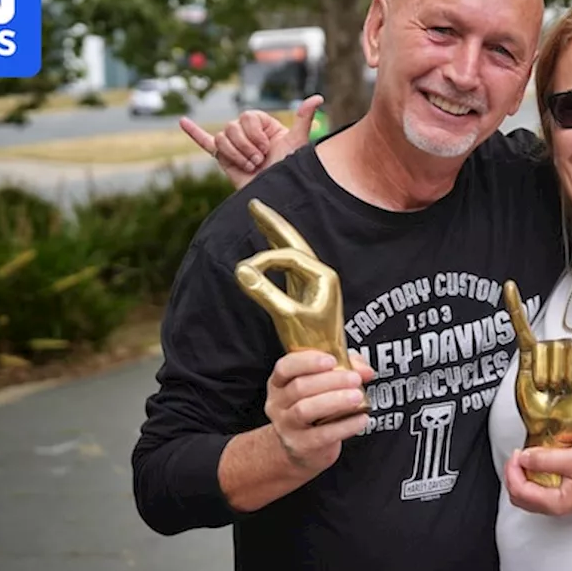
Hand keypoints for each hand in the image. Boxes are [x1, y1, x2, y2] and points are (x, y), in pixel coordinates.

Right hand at [179, 95, 323, 189]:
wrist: (277, 193)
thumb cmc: (289, 169)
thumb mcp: (297, 142)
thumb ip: (304, 119)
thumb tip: (317, 98)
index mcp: (263, 125)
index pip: (246, 117)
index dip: (254, 133)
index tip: (266, 148)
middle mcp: (247, 133)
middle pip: (231, 127)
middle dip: (245, 146)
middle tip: (259, 161)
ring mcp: (234, 145)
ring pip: (221, 139)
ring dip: (236, 155)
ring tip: (250, 166)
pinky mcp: (224, 159)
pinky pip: (206, 143)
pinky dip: (194, 132)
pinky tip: (183, 122)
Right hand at [235, 200, 360, 389]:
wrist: (330, 366)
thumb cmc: (314, 345)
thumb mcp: (287, 317)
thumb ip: (265, 293)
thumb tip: (241, 270)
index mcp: (322, 277)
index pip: (288, 257)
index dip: (264, 260)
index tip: (243, 271)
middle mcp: (320, 276)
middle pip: (293, 241)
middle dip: (273, 223)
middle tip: (254, 204)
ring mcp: (312, 284)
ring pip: (291, 251)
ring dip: (274, 235)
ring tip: (259, 217)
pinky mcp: (304, 294)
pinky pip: (287, 265)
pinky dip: (274, 255)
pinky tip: (265, 251)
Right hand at [265, 349, 373, 475]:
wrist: (302, 448)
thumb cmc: (314, 408)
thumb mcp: (324, 384)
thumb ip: (345, 369)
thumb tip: (365, 370)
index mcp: (280, 382)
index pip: (285, 367)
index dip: (308, 361)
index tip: (332, 359)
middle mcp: (278, 403)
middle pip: (299, 387)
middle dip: (330, 380)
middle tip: (355, 378)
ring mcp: (286, 426)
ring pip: (305, 410)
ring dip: (335, 401)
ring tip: (357, 396)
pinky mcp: (300, 446)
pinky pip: (322, 435)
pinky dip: (344, 426)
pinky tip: (361, 419)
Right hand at [502, 280, 571, 487]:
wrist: (552, 432)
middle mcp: (568, 347)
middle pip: (559, 349)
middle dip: (558, 377)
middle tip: (560, 394)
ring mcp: (547, 350)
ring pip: (541, 354)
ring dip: (543, 378)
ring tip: (547, 392)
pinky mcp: (527, 354)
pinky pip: (521, 327)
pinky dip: (514, 306)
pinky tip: (509, 287)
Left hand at [504, 444, 571, 516]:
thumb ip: (546, 459)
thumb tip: (523, 457)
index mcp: (555, 502)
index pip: (520, 490)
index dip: (513, 470)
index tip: (517, 452)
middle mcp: (556, 507)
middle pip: (520, 497)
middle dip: (513, 475)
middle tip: (518, 455)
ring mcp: (561, 503)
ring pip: (528, 496)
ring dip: (521, 477)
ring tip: (526, 457)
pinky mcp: (566, 496)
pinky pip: (539, 491)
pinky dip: (532, 479)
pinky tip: (538, 463)